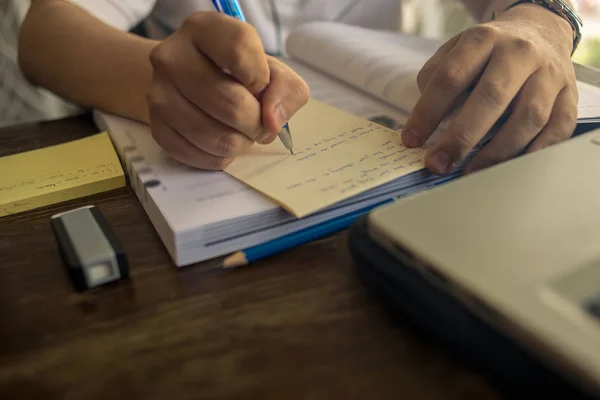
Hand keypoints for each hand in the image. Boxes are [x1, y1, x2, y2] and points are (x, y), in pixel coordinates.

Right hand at [147, 12, 309, 169]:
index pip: (239, 50)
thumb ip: (286, 89)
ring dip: (240, 143)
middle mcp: (172, 56)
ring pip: (217, 137)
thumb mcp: (272, 70)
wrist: (189, 84)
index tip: (261, 89)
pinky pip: (201, 156)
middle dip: (257, 123)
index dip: (260, 80)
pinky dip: (221, 156)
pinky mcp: (156, 127)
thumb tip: (273, 120)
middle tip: (259, 123)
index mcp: (203, 29)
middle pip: (232, 104)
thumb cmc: (237, 74)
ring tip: (240, 131)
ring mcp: (158, 93)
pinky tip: (221, 142)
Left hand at [402, 4, 577, 173]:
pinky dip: (534, 151)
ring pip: (528, 117)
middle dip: (461, 138)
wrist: (538, 32)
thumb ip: (435, 80)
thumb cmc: (488, 52)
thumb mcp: (455, 51)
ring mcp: (549, 74)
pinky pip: (558, 128)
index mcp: (483, 39)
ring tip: (470, 172)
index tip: (411, 140)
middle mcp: (519, 54)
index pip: (451, 77)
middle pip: (491, 98)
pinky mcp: (569, 95)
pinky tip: (510, 167)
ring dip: (496, 151)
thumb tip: (422, 123)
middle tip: (438, 163)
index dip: (428, 112)